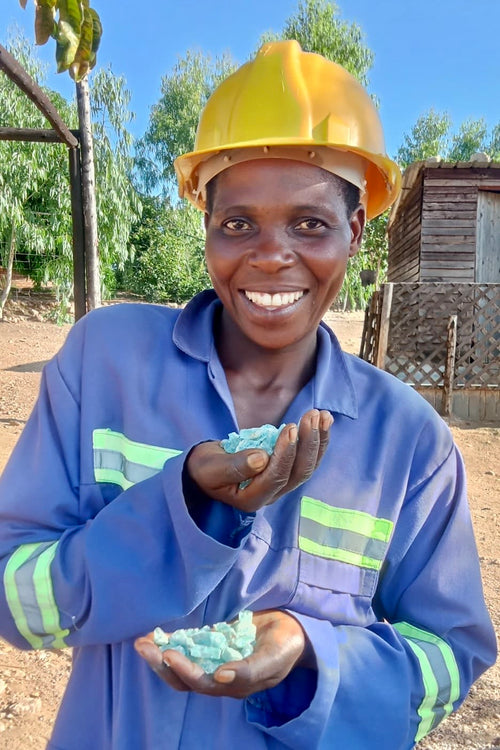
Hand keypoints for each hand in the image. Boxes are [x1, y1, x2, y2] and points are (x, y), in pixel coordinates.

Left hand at [134, 610, 307, 698]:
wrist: (293, 629)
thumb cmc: (286, 644)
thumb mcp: (275, 655)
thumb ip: (251, 669)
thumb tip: (220, 677)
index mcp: (235, 685)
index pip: (203, 684)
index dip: (185, 671)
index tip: (170, 654)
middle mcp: (220, 677)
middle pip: (184, 679)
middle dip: (162, 664)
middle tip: (143, 646)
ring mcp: (214, 661)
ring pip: (181, 665)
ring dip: (159, 655)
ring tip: (141, 642)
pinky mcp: (212, 646)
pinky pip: (187, 648)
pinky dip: (170, 642)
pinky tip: (154, 635)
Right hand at [187, 409, 332, 511]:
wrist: (206, 470)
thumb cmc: (206, 469)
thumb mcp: (212, 468)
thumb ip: (234, 466)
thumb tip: (261, 458)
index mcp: (252, 498)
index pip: (276, 477)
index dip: (285, 453)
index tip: (289, 427)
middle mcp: (272, 495)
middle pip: (298, 472)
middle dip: (308, 443)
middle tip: (312, 415)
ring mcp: (281, 484)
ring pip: (308, 466)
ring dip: (318, 440)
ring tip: (322, 415)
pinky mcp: (286, 472)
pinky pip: (307, 458)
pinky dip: (317, 440)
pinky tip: (324, 421)